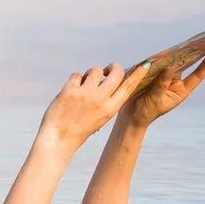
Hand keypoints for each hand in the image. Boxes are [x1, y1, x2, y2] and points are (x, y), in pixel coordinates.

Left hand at [36, 61, 152, 150]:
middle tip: (108, 69)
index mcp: (110, 109)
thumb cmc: (78, 128)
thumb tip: (106, 77)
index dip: (137, 75)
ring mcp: (86, 94)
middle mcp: (101, 100)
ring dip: (90, 74)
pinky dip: (74, 80)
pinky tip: (71, 91)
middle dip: (113, 67)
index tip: (145, 64)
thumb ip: (106, 100)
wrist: (58, 139)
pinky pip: (76, 74)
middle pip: (116, 73)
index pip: (128, 87)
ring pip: (95, 70)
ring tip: (83, 86)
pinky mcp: (70, 90)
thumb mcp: (99, 117)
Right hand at [121, 48, 204, 127]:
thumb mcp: (156, 98)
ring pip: (171, 62)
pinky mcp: (152, 75)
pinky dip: (159, 58)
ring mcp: (164, 78)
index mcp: (181, 90)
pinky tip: (162, 52)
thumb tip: (170, 68)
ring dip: (174, 54)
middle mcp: (175, 83)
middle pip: (185, 65)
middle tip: (198, 40)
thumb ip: (162, 83)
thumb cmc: (146, 112)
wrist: (131, 116)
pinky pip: (157, 64)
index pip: (197, 75)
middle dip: (191, 53)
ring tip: (183, 43)